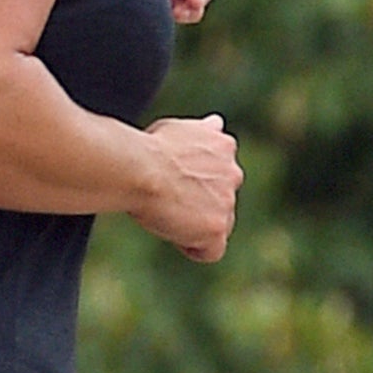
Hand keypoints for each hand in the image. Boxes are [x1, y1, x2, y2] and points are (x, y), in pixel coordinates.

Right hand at [135, 114, 240, 261]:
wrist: (139, 170)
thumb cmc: (148, 149)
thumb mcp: (179, 129)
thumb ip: (202, 132)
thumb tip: (216, 122)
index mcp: (225, 146)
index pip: (219, 175)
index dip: (194, 184)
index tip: (171, 182)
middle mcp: (234, 173)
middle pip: (220, 202)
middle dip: (198, 205)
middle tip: (166, 198)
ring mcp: (228, 202)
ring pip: (216, 226)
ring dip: (193, 225)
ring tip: (165, 212)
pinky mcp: (217, 228)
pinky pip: (211, 250)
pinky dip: (193, 247)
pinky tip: (172, 231)